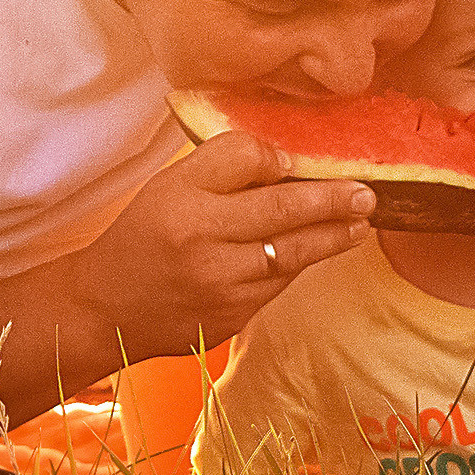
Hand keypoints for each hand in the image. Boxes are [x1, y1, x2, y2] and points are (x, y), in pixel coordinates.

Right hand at [69, 130, 375, 356]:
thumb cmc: (147, 236)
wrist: (107, 308)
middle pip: (282, 209)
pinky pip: (278, 283)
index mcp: (180, 197)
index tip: (305, 158)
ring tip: (360, 221)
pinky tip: (317, 248)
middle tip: (367, 193)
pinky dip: (299, 263)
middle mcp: (200, 241)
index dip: (277, 157)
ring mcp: (219, 284)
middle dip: (333, 199)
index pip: (243, 159)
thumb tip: (287, 161)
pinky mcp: (232, 317)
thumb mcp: (170, 186)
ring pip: (290, 252)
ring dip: (333, 236)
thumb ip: (222, 165)